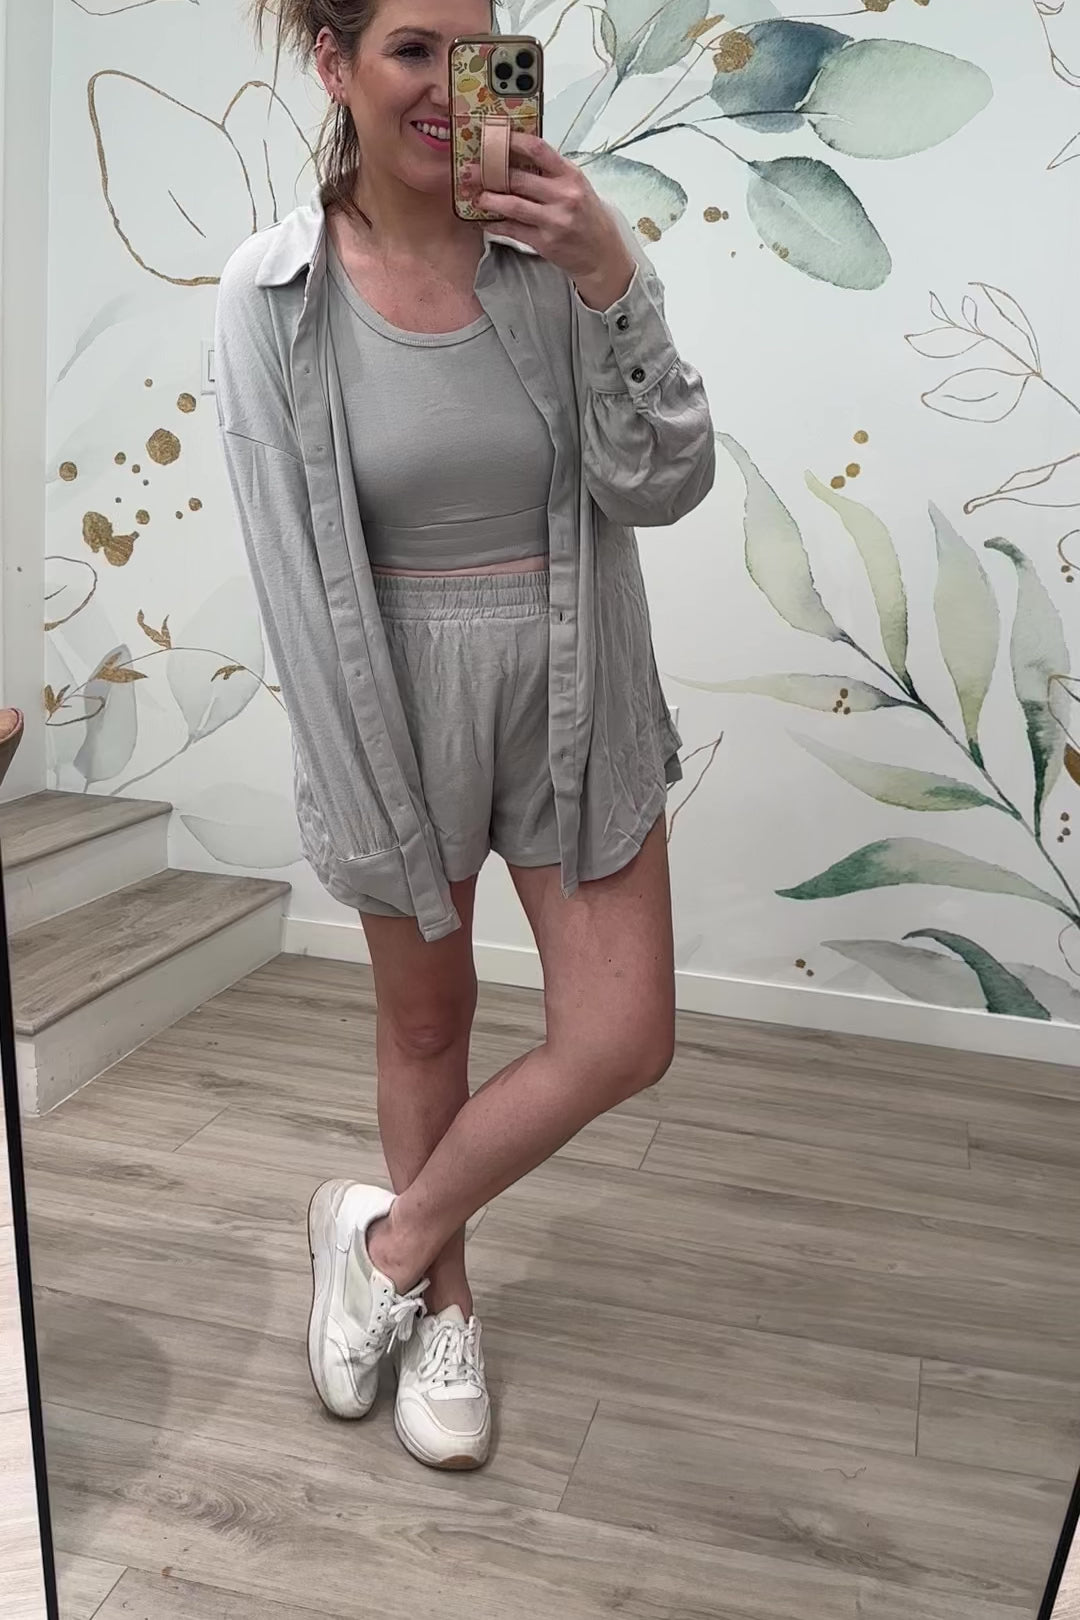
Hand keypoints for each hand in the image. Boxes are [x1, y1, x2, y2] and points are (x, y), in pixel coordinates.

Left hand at [477, 133, 635, 311]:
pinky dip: (495, 224)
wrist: (602, 254)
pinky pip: (513, 229)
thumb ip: (551, 172)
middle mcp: (564, 196)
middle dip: (489, 173)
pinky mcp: (545, 242)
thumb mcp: (576, 187)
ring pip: (512, 205)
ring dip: (489, 199)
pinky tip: (484, 220)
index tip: (493, 137)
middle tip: (471, 170)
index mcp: (571, 175)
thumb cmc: (587, 216)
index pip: (538, 149)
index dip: (512, 141)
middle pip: (518, 177)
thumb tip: (516, 157)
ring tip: (476, 196)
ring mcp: (554, 220)